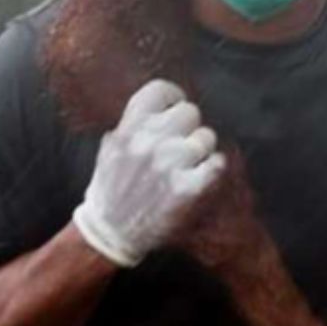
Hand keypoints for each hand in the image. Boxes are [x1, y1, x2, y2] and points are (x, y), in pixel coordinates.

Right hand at [72, 80, 224, 267]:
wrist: (110, 234)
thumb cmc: (111, 189)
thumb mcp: (111, 149)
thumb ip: (132, 124)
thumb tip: (159, 105)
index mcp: (128, 129)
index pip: (160, 91)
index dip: (173, 97)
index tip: (174, 108)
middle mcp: (147, 142)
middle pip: (190, 112)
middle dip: (188, 128)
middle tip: (181, 145)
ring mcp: (168, 165)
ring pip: (206, 137)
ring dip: (201, 150)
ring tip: (189, 164)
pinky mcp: (186, 189)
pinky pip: (216, 163)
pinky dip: (214, 168)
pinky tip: (203, 175)